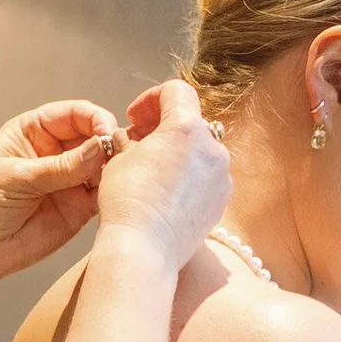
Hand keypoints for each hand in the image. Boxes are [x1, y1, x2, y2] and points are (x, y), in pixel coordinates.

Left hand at [0, 100, 128, 288]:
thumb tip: (99, 148)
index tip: (104, 133)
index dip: (94, 119)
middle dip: (107, 143)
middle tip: (117, 156)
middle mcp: (56, 152)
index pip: (74, 114)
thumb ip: (59, 167)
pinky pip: (102, 196)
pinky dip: (112, 193)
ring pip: (103, 166)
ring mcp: (69, 181)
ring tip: (116, 177)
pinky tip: (113, 195)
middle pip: (94, 137)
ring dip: (114, 169)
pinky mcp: (78, 209)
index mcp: (35, 131)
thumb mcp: (15, 178)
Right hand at [93, 79, 233, 273]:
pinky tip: (165, 194)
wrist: (144, 250)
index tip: (134, 118)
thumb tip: (131, 139)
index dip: (150, 99)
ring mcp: (222, 177)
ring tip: (152, 172)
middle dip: (163, 128)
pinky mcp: (221, 202)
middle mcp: (213, 148)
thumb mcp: (118, 158)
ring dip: (177, 153)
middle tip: (138, 142)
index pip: (176, 91)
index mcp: (187, 128)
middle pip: (190, 123)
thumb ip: (130, 140)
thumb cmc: (127, 201)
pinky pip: (205, 179)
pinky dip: (187, 178)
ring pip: (200, 152)